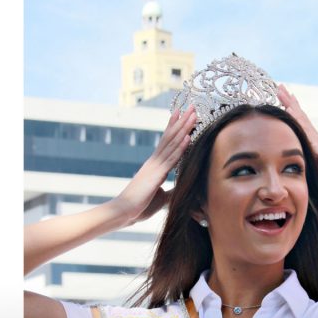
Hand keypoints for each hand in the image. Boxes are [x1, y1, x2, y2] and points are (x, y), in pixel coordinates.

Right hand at [113, 106, 196, 223]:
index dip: (175, 127)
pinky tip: (188, 137)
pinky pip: (171, 159)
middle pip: (171, 137)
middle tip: (192, 105)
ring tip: (193, 114)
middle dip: (183, 121)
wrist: (123, 212)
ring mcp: (155, 166)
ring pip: (172, 143)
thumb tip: (182, 190)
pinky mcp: (156, 175)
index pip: (167, 142)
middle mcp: (155, 162)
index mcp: (155, 166)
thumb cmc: (140, 207)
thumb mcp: (162, 198)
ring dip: (184, 128)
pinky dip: (181, 147)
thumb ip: (172, 191)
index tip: (183, 113)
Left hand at [277, 85, 317, 200]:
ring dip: (290, 103)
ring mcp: (316, 140)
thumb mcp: (314, 178)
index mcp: (313, 149)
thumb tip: (291, 177)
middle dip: (289, 103)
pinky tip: (287, 105)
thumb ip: (304, 173)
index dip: (291, 116)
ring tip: (281, 88)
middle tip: (280, 88)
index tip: (282, 105)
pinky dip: (295, 114)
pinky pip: (303, 125)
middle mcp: (314, 140)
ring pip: (300, 117)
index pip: (299, 129)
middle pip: (299, 118)